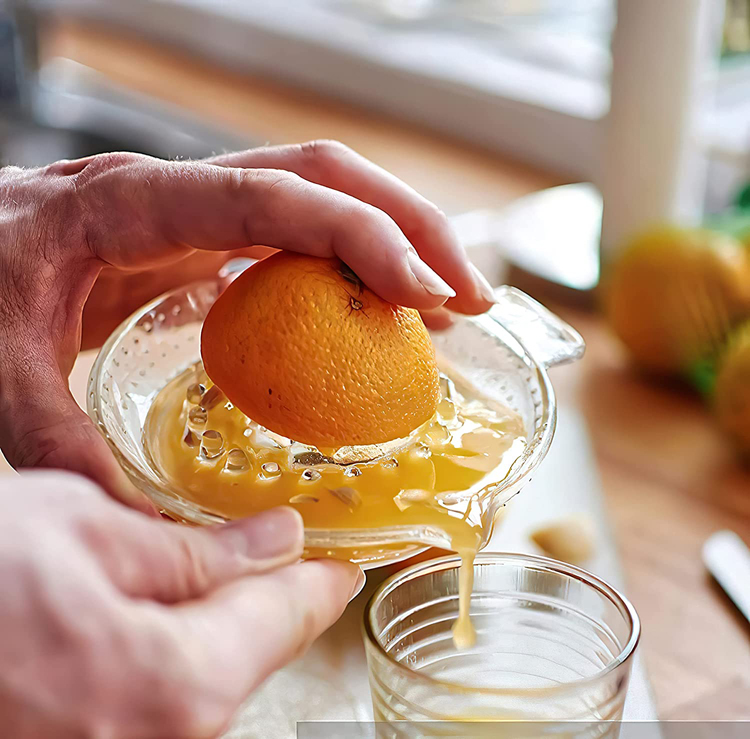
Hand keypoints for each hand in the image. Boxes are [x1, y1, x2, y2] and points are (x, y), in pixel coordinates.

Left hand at [0, 141, 493, 507]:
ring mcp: (201, 208)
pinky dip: (357, 266)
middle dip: (410, 226)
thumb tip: (139, 526)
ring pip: (325, 194)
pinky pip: (302, 234)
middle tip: (467, 296)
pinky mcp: (210, 234)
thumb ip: (64, 446)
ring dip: (399, 240)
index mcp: (130, 205)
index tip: (422, 295)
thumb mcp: (3, 375)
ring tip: (449, 306)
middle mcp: (179, 192)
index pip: (269, 196)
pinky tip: (384, 312)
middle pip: (323, 175)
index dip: (357, 236)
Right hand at [0, 471, 361, 737]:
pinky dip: (171, 649)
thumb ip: (197, 552)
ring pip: (207, 676)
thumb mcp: (87, 532)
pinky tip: (152, 610)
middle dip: (272, 596)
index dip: (324, 581)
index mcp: (177, 682)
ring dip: (217, 621)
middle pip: (252, 651)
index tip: (349, 564)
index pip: (290, 617)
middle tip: (284, 549)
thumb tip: (278, 541)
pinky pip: (160, 696)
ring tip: (216, 568)